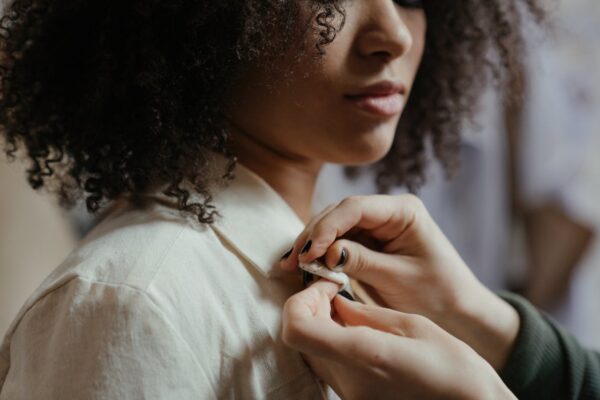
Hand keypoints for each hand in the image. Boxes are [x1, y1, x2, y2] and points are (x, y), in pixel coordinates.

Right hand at [280, 195, 519, 369]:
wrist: (458, 312)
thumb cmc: (438, 293)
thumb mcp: (397, 278)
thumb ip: (360, 261)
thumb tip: (324, 253)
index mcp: (403, 210)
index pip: (354, 208)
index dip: (326, 228)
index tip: (308, 252)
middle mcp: (388, 211)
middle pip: (340, 213)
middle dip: (314, 235)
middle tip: (291, 261)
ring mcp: (378, 225)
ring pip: (335, 226)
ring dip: (313, 244)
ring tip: (291, 265)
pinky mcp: (371, 241)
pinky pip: (340, 241)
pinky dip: (322, 253)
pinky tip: (306, 265)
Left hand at [282, 280, 515, 399]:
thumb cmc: (456, 369)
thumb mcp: (413, 327)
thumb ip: (365, 313)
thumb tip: (334, 302)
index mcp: (363, 356)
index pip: (297, 329)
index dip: (300, 301)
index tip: (326, 285)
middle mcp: (348, 382)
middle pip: (299, 339)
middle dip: (308, 307)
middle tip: (334, 291)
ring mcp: (350, 396)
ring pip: (310, 352)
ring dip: (318, 323)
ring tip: (346, 308)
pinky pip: (328, 366)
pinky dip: (330, 342)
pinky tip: (355, 330)